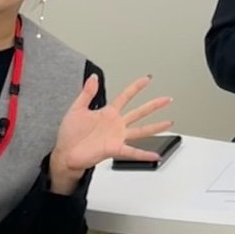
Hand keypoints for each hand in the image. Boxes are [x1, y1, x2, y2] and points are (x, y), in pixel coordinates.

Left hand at [49, 75, 172, 193]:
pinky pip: (133, 151)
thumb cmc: (70, 134)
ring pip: (141, 130)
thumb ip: (87, 93)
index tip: (147, 79)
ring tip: (169, 123)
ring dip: (156, 127)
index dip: (136, 87)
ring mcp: (117, 137)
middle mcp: (116, 124)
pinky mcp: (115, 149)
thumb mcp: (77, 109)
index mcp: (108, 113)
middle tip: (167, 99)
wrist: (65, 154)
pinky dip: (145, 154)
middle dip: (154, 105)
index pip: (126, 96)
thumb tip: (93, 77)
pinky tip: (155, 155)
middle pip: (139, 111)